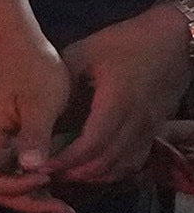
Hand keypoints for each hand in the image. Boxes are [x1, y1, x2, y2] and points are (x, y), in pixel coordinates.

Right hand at [0, 27, 78, 212]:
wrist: (19, 46)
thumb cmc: (31, 70)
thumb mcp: (40, 105)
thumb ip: (35, 138)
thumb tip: (34, 169)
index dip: (20, 189)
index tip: (50, 183)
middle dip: (30, 203)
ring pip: (7, 183)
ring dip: (34, 197)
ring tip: (65, 208)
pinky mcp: (4, 139)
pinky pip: (14, 170)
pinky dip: (34, 182)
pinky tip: (57, 185)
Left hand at [52, 2, 192, 188]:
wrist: (174, 37)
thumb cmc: (126, 41)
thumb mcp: (85, 52)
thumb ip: (63, 82)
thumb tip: (38, 109)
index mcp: (117, 101)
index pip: (90, 145)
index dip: (65, 161)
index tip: (41, 165)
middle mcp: (138, 120)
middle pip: (105, 162)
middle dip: (74, 173)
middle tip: (47, 173)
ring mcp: (150, 126)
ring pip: (122, 166)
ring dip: (93, 175)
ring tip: (66, 173)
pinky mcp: (156, 128)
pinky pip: (136, 160)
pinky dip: (113, 170)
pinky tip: (93, 169)